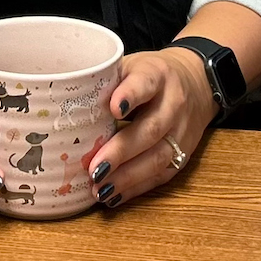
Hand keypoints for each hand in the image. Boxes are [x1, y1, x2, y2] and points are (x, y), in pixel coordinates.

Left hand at [85, 47, 219, 208]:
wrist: (197, 82)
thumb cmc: (151, 75)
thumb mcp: (131, 66)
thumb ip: (106, 82)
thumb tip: (63, 106)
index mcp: (157, 74)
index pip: (146, 83)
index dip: (131, 95)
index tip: (114, 108)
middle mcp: (174, 103)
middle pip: (151, 129)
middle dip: (121, 152)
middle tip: (94, 169)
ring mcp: (182, 132)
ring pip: (159, 157)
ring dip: (127, 177)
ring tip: (100, 188)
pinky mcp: (184, 154)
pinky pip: (161, 175)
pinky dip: (136, 188)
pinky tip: (114, 195)